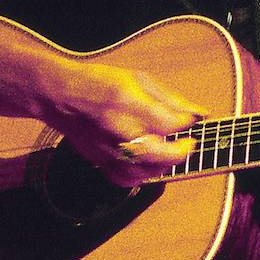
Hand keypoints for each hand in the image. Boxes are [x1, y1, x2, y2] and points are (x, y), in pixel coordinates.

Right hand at [46, 60, 201, 185]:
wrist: (61, 96)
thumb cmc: (100, 83)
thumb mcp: (139, 79)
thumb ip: (170, 99)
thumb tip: (198, 113)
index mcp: (129, 103)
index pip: (171, 123)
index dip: (188, 123)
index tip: (192, 120)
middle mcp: (120, 130)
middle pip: (162, 155)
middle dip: (182, 151)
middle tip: (188, 143)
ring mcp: (110, 150)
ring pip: (148, 171)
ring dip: (165, 163)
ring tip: (168, 150)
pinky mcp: (102, 163)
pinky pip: (129, 180)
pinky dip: (144, 174)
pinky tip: (147, 161)